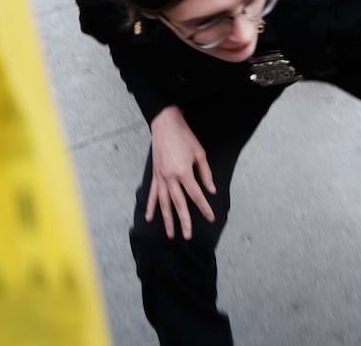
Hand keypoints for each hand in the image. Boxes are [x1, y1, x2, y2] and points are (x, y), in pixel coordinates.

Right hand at [146, 106, 216, 239]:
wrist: (165, 124)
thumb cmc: (184, 136)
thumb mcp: (199, 153)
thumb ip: (205, 173)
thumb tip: (211, 190)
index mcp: (184, 172)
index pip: (196, 195)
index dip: (204, 207)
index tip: (210, 217)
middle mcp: (171, 178)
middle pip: (179, 204)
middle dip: (184, 221)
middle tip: (188, 235)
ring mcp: (161, 177)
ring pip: (164, 203)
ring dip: (167, 219)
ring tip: (170, 234)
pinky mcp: (155, 175)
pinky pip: (153, 194)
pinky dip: (151, 206)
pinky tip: (150, 218)